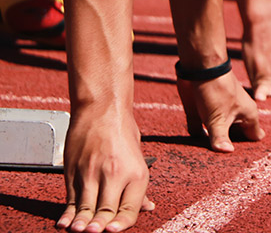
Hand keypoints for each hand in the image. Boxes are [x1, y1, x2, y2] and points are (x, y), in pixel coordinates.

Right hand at [58, 109, 154, 232]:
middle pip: (106, 210)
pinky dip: (68, 212)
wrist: (102, 108)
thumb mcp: (138, 159)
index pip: (129, 209)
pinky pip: (71, 197)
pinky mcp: (73, 169)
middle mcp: (114, 175)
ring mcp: (91, 173)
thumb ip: (139, 187)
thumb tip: (147, 208)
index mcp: (136, 174)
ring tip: (78, 231)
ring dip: (81, 222)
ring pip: (85, 206)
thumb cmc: (123, 132)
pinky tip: (65, 222)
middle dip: (99, 226)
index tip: (112, 231)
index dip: (121, 225)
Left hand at [178, 71, 265, 151]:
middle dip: (229, 147)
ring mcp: (219, 113)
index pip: (254, 137)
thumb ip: (221, 138)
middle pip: (236, 138)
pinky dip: (197, 136)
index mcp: (248, 115)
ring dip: (211, 143)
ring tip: (207, 157)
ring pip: (218, 134)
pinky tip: (193, 144)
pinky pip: (200, 130)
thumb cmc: (216, 90)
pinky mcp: (202, 112)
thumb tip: (227, 152)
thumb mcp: (218, 118)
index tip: (241, 159)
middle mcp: (235, 115)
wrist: (198, 66)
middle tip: (222, 162)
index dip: (250, 148)